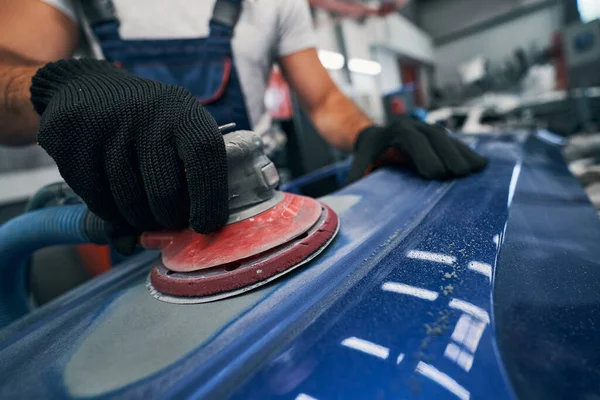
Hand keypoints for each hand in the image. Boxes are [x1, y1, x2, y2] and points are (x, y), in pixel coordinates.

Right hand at [30, 59, 228, 234]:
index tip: (205, 226)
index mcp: (183, 112)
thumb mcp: (174, 134)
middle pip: (165, 191)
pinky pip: (98, 201)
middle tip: (167, 219)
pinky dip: (110, 213)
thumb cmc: (146, 124)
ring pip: (130, 203)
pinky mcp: (72, 140)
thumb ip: (184, 178)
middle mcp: (147, 114)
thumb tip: (173, 239)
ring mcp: (107, 126)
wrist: (86, 87)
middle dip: (169, 218)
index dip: (209, 197)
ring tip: (140, 208)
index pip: (204, 155)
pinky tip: (113, 197)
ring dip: (138, 220)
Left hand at [347, 117, 487, 182]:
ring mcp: (427, 128)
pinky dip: (467, 152)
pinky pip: (455, 142)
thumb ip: (355, 182)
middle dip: (449, 154)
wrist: (372, 137)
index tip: (435, 174)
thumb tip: (348, 204)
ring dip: (463, 153)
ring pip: (448, 137)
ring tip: (478, 169)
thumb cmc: (366, 157)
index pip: (411, 139)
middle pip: (435, 136)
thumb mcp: (357, 167)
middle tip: (462, 175)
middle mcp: (413, 126)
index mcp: (393, 133)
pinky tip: (480, 165)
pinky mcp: (438, 136)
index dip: (424, 154)